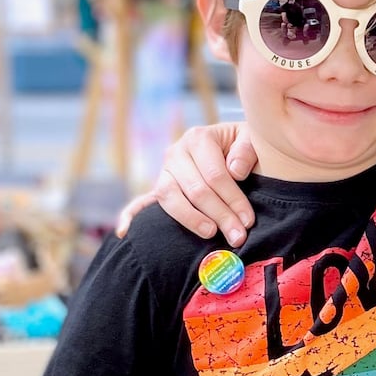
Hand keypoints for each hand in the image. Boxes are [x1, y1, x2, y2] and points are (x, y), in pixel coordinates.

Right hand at [114, 122, 258, 243]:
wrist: (230, 144)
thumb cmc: (242, 146)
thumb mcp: (251, 139)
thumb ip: (246, 151)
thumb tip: (234, 171)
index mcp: (198, 138)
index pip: (216, 175)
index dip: (233, 200)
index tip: (248, 220)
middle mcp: (176, 153)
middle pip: (196, 190)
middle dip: (220, 216)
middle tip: (238, 237)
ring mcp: (164, 171)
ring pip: (170, 199)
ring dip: (192, 220)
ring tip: (211, 234)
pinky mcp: (158, 187)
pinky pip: (140, 202)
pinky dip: (130, 216)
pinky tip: (124, 232)